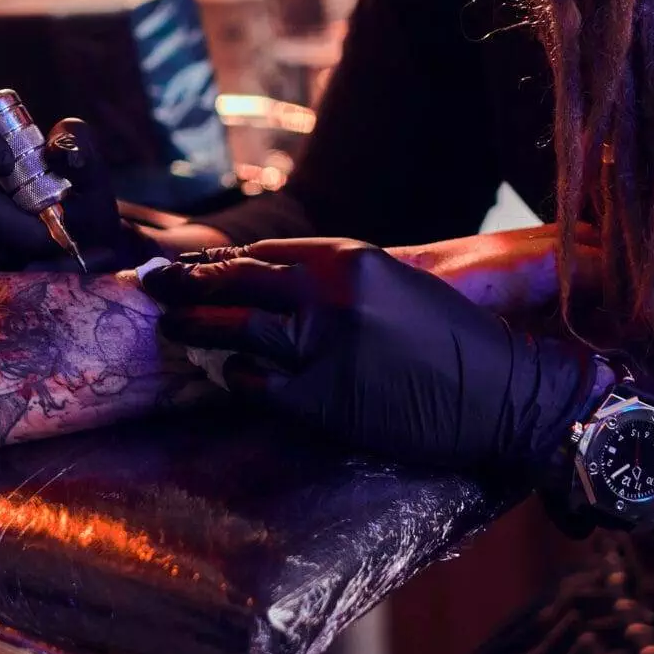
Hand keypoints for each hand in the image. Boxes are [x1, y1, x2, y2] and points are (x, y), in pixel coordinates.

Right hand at [0, 85, 163, 272]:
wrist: (83, 263)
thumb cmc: (77, 207)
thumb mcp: (88, 174)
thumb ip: (79, 146)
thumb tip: (59, 147)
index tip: (4, 162)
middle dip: (20, 222)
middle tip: (50, 229)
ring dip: (24, 254)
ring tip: (48, 251)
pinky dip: (24, 280)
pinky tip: (40, 274)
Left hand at [140, 238, 606, 473]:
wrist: (500, 394)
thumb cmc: (454, 343)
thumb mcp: (397, 287)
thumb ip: (338, 283)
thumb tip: (276, 288)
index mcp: (352, 260)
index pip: (265, 254)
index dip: (220, 262)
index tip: (188, 266)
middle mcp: (330, 295)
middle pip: (237, 283)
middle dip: (187, 284)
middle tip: (152, 287)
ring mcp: (322, 347)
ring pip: (235, 331)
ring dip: (195, 328)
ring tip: (171, 328)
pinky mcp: (322, 399)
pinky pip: (257, 385)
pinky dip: (236, 380)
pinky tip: (227, 378)